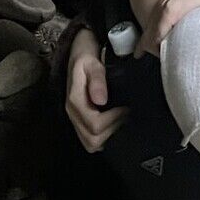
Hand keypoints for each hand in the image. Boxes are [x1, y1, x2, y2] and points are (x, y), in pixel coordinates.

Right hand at [65, 28, 129, 151]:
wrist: (78, 55)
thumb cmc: (86, 58)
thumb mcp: (91, 62)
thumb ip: (97, 79)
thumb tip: (100, 101)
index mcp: (74, 101)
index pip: (94, 125)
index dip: (113, 120)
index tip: (126, 107)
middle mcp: (73, 114)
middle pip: (92, 140)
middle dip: (112, 131)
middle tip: (126, 116)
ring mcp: (76, 120)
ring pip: (92, 144)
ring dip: (109, 137)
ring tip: (122, 121)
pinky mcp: (81, 122)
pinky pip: (92, 140)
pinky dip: (105, 138)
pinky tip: (116, 124)